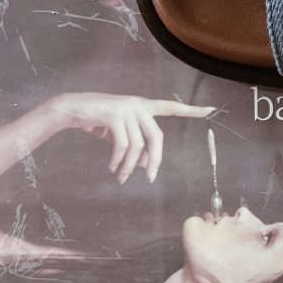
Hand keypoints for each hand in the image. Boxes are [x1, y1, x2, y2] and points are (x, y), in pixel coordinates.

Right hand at [49, 93, 214, 183]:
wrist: (70, 109)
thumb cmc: (97, 121)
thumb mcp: (120, 134)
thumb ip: (136, 146)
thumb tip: (146, 165)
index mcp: (143, 106)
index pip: (171, 107)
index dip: (191, 110)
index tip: (211, 110)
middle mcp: (138, 104)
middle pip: (156, 137)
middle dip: (155, 160)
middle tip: (149, 178)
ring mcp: (127, 108)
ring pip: (137, 145)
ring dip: (128, 165)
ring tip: (120, 177)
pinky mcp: (114, 115)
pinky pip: (122, 145)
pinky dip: (118, 160)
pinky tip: (112, 168)